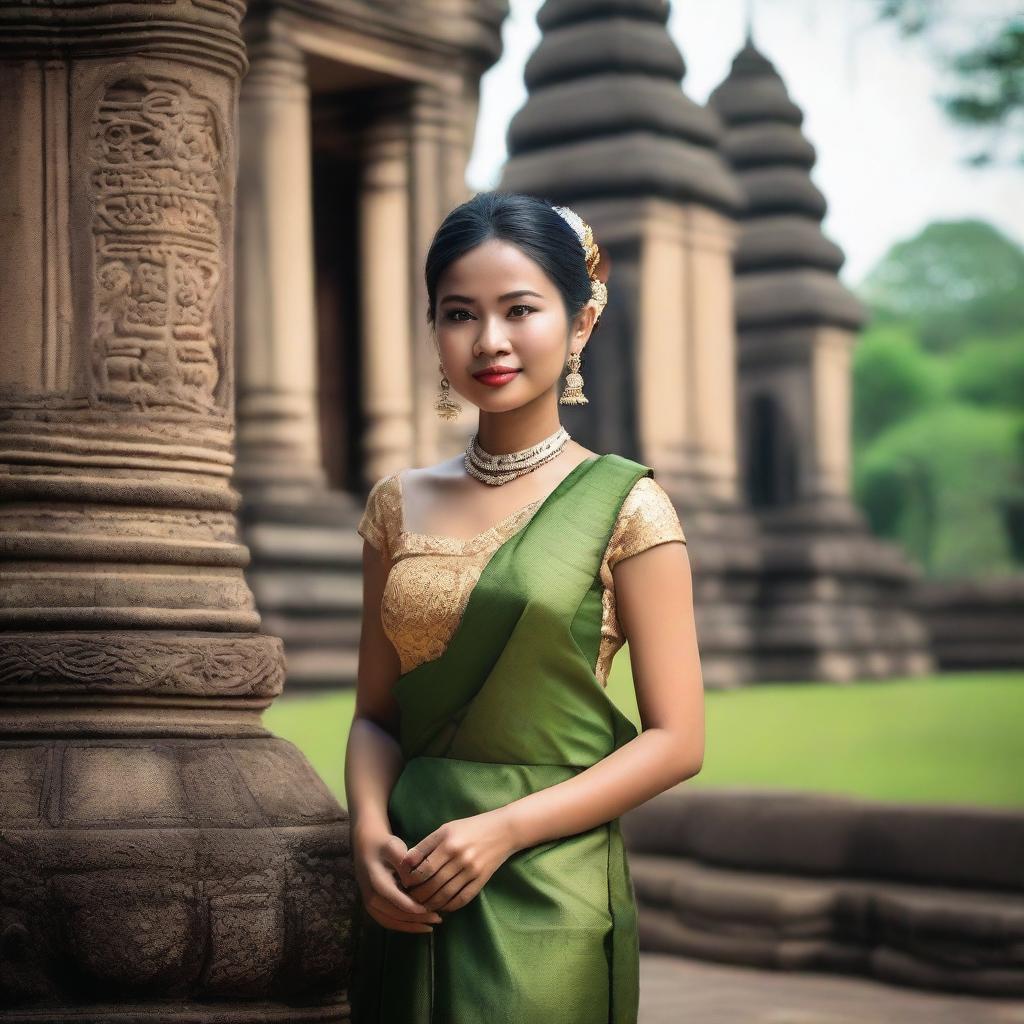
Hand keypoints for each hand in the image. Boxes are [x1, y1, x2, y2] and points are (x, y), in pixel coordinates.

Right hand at [353, 827, 444, 933]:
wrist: (366, 845)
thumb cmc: (384, 845)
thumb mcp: (394, 847)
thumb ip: (403, 863)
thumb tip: (412, 881)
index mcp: (377, 882)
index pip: (397, 901)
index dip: (415, 909)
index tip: (432, 910)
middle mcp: (371, 897)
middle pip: (396, 915)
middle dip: (417, 919)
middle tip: (438, 919)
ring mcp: (370, 904)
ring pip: (392, 922)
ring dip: (411, 926)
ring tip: (431, 926)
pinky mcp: (372, 907)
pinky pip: (387, 921)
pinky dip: (403, 926)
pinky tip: (418, 926)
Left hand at [396, 809, 518, 914]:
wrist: (503, 830)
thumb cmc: (470, 827)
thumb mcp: (446, 829)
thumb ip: (426, 845)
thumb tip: (405, 863)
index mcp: (448, 842)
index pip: (423, 867)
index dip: (410, 879)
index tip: (404, 883)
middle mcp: (459, 856)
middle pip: (432, 883)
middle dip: (417, 894)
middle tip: (409, 898)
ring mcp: (471, 870)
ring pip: (445, 894)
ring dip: (430, 903)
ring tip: (421, 905)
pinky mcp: (481, 880)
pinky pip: (462, 899)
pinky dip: (449, 906)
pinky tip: (441, 907)